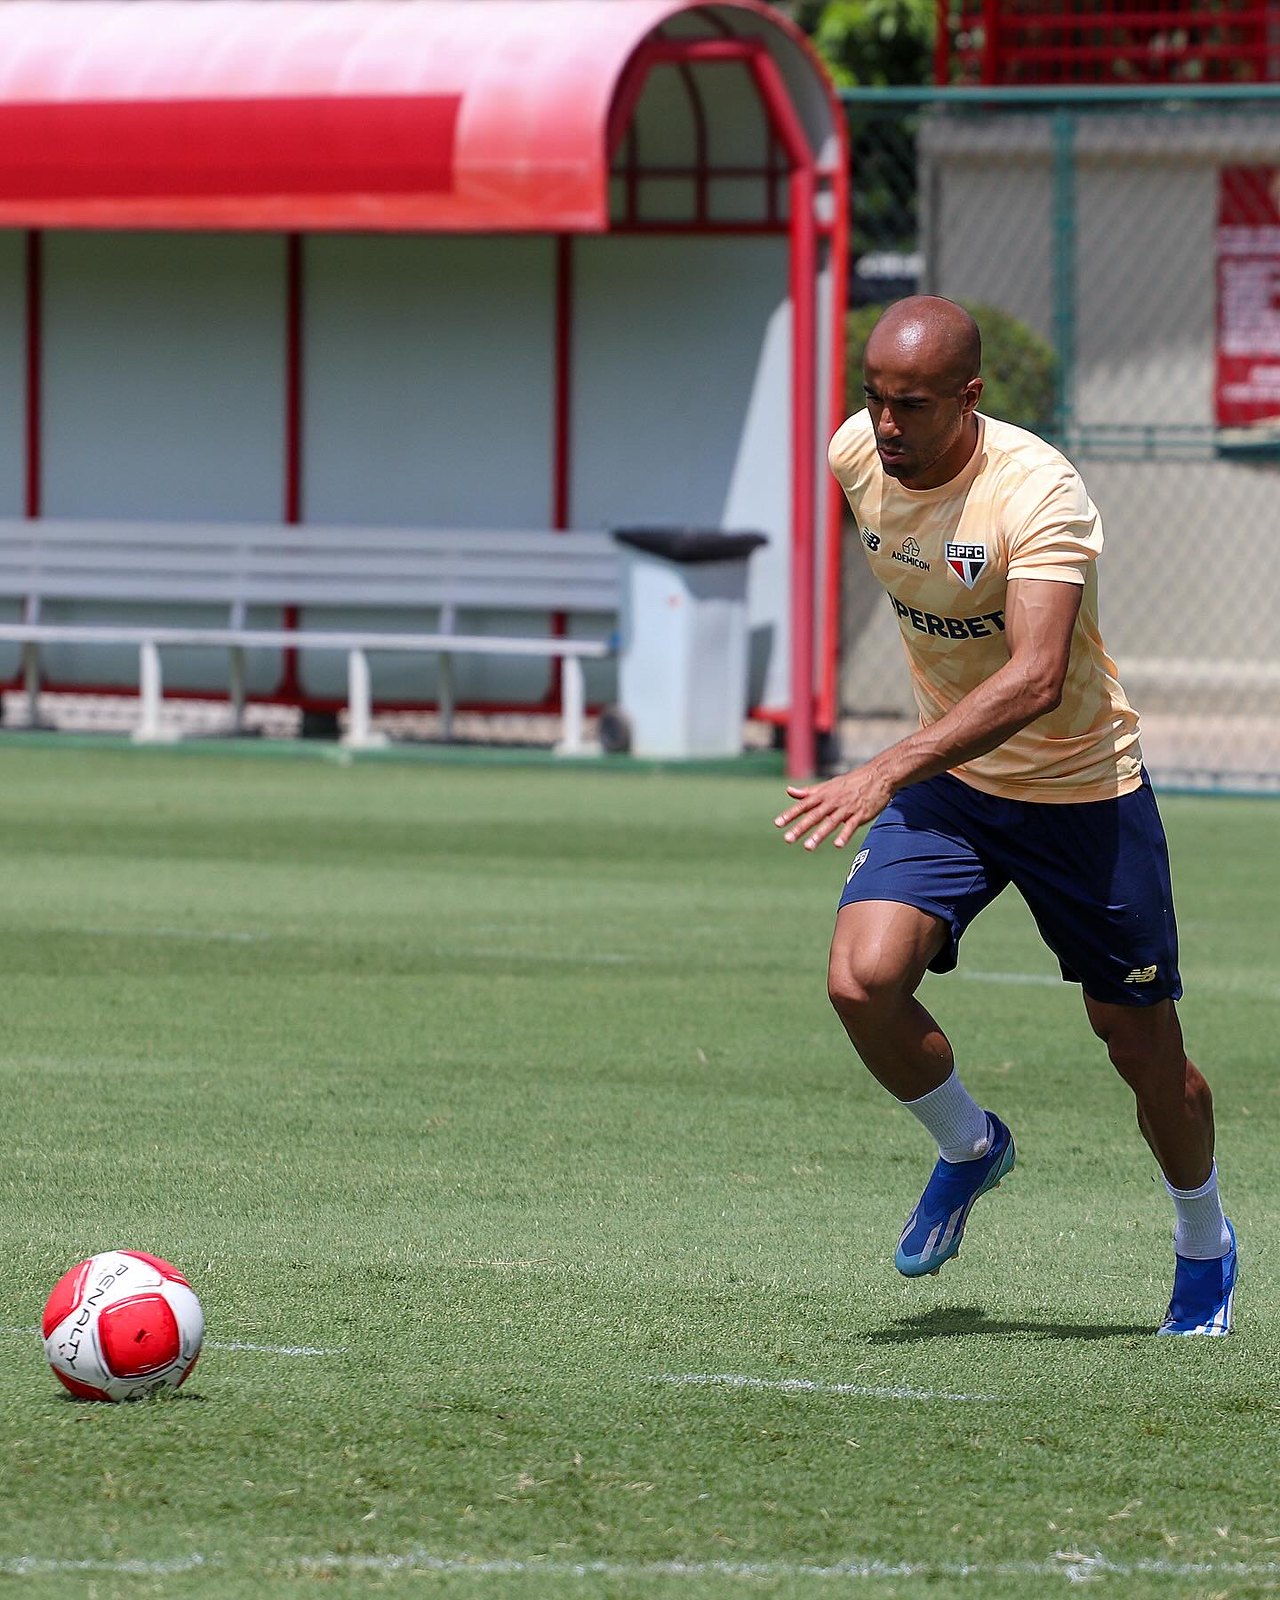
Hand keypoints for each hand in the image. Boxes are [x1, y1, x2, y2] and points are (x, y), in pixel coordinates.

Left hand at [773, 763, 894, 850]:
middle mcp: (832, 801)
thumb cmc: (850, 782)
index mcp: (823, 794)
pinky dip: (844, 835)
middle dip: (800, 828)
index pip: (803, 805)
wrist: (878, 776)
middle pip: (814, 816)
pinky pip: (851, 826)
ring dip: (819, 835)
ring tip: (808, 847)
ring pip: (830, 823)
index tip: (777, 823)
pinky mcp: (860, 814)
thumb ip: (808, 792)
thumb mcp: (827, 785)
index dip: (790, 814)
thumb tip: (789, 791)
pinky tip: (838, 845)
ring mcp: (846, 808)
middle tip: (787, 839)